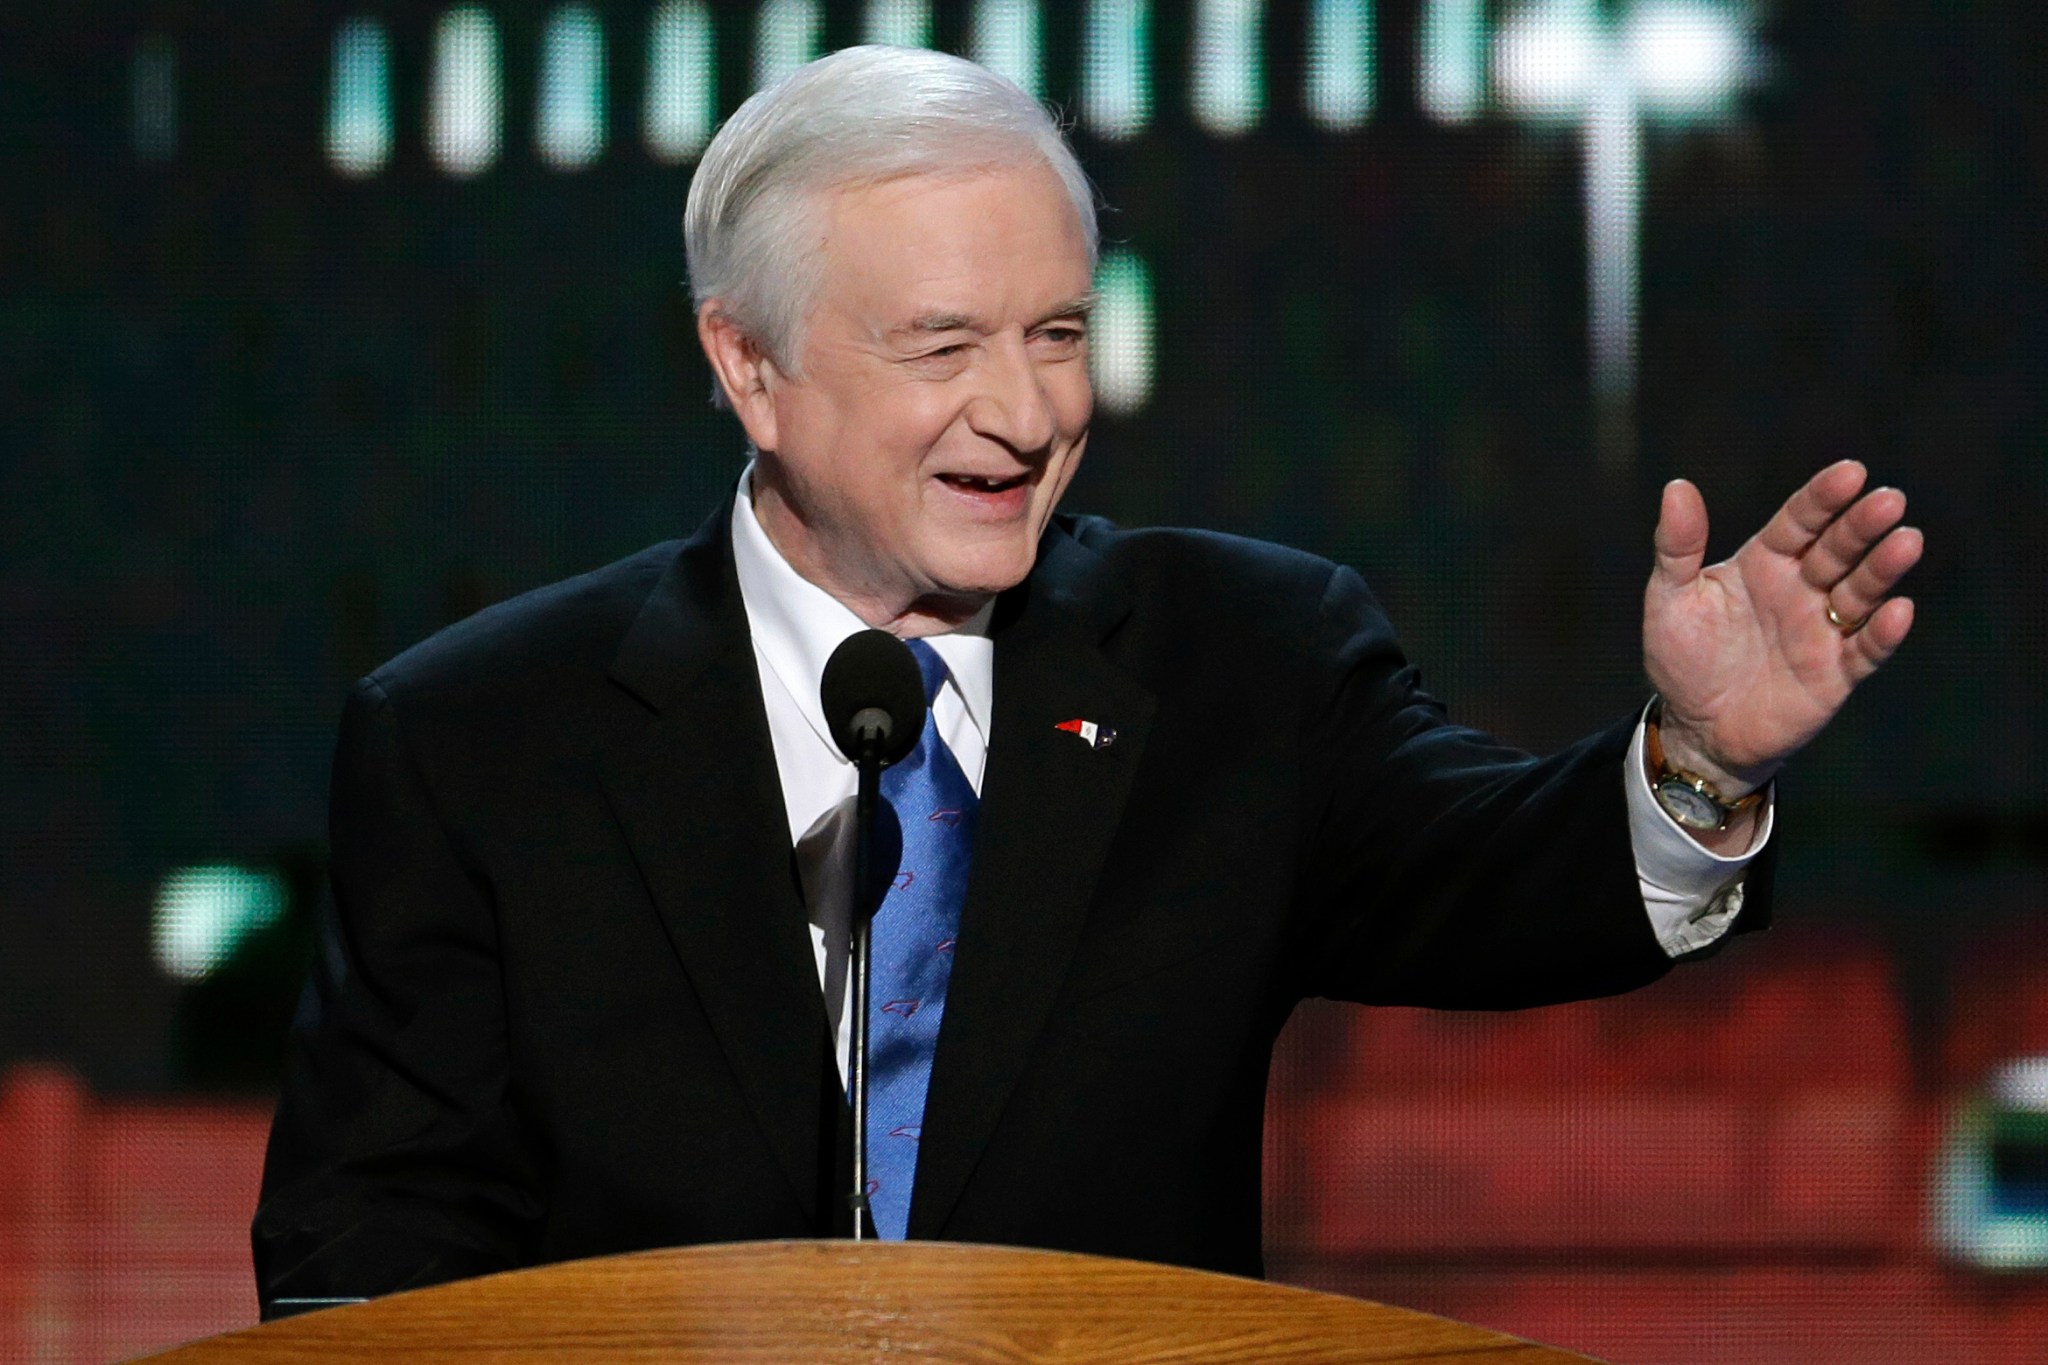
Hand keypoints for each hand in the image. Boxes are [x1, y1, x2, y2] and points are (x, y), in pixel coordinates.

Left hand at [1643, 460, 1921, 792]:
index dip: (1823, 497)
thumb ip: (1677, 546)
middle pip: (1838, 549)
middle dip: (1862, 525)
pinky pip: (1865, 649)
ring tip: (1907, 541)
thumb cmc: (1683, 659)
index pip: (1799, 521)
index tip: (1850, 473)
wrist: (1697, 729)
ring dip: (1883, 569)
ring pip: (1861, 592)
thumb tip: (1676, 486)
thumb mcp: (1670, 599)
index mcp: (1765, 562)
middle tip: (1888, 501)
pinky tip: (1898, 611)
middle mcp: (1801, 589)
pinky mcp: (1836, 673)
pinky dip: (1883, 632)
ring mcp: (1823, 629)